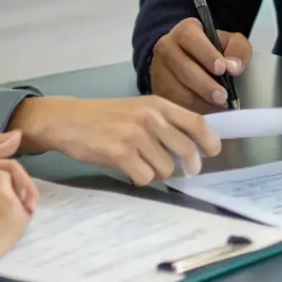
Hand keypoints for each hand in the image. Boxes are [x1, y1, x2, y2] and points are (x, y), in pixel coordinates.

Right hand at [9, 96, 221, 185]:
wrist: (69, 120)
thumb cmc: (105, 117)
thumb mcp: (138, 109)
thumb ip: (163, 122)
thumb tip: (192, 148)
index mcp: (157, 104)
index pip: (196, 122)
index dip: (209, 140)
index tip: (212, 152)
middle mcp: (150, 118)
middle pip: (186, 150)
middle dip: (187, 166)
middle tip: (183, 171)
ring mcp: (135, 136)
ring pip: (166, 168)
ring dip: (157, 171)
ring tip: (140, 162)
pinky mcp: (121, 154)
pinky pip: (145, 177)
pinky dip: (139, 178)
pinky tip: (127, 168)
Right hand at [148, 17, 251, 112]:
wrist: (193, 63)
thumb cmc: (215, 52)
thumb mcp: (230, 43)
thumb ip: (237, 49)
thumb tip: (233, 67)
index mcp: (185, 31)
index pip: (190, 38)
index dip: (206, 53)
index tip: (222, 69)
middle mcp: (166, 47)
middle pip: (182, 67)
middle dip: (204, 84)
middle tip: (223, 97)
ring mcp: (159, 70)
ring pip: (175, 88)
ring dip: (198, 101)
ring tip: (217, 107)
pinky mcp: (157, 91)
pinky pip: (172, 104)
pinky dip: (190, 111)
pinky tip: (206, 114)